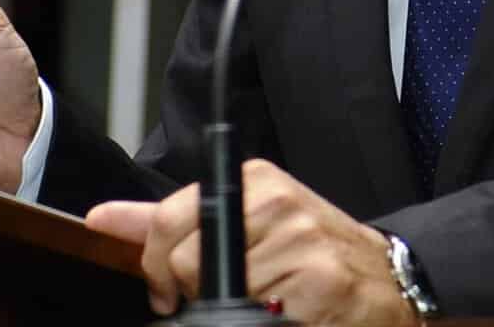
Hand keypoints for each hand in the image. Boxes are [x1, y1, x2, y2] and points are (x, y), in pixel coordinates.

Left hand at [85, 159, 417, 326]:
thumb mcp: (244, 221)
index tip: (169, 289)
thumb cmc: (314, 254)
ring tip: (272, 302)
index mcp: (256, 181)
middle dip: (200, 294)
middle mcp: (278, 203)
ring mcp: (302, 244)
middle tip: (238, 294)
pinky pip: (257, 318)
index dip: (158, 268)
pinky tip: (291, 313)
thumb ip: (169, 221)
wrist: (391, 282)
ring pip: (221, 297)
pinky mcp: (320, 286)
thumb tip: (102, 220)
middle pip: (188, 265)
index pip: (171, 220)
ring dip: (241, 310)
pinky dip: (269, 322)